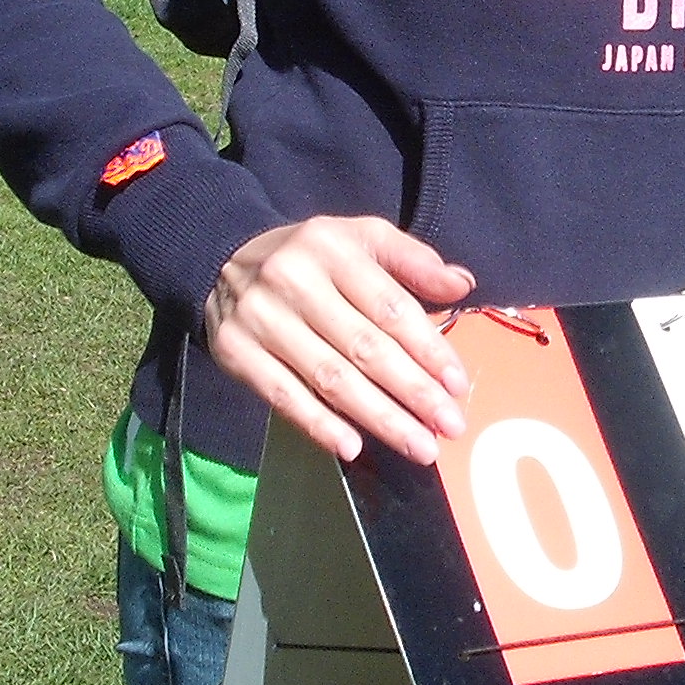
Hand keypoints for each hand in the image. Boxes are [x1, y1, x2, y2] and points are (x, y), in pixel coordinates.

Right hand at [204, 215, 476, 464]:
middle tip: (449, 427)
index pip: (390, 307)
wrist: (222, 258)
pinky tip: (352, 446)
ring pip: (330, 377)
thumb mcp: (362, 237)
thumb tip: (461, 285)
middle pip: (364, 347)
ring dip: (379, 418)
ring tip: (418, 446)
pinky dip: (319, 424)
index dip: (428, 349)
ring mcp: (261, 318)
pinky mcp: (234, 351)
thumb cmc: (312, 256)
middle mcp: (293, 280)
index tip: (457, 385)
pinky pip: (283, 395)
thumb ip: (413, 260)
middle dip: (413, 392)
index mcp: (332, 247)